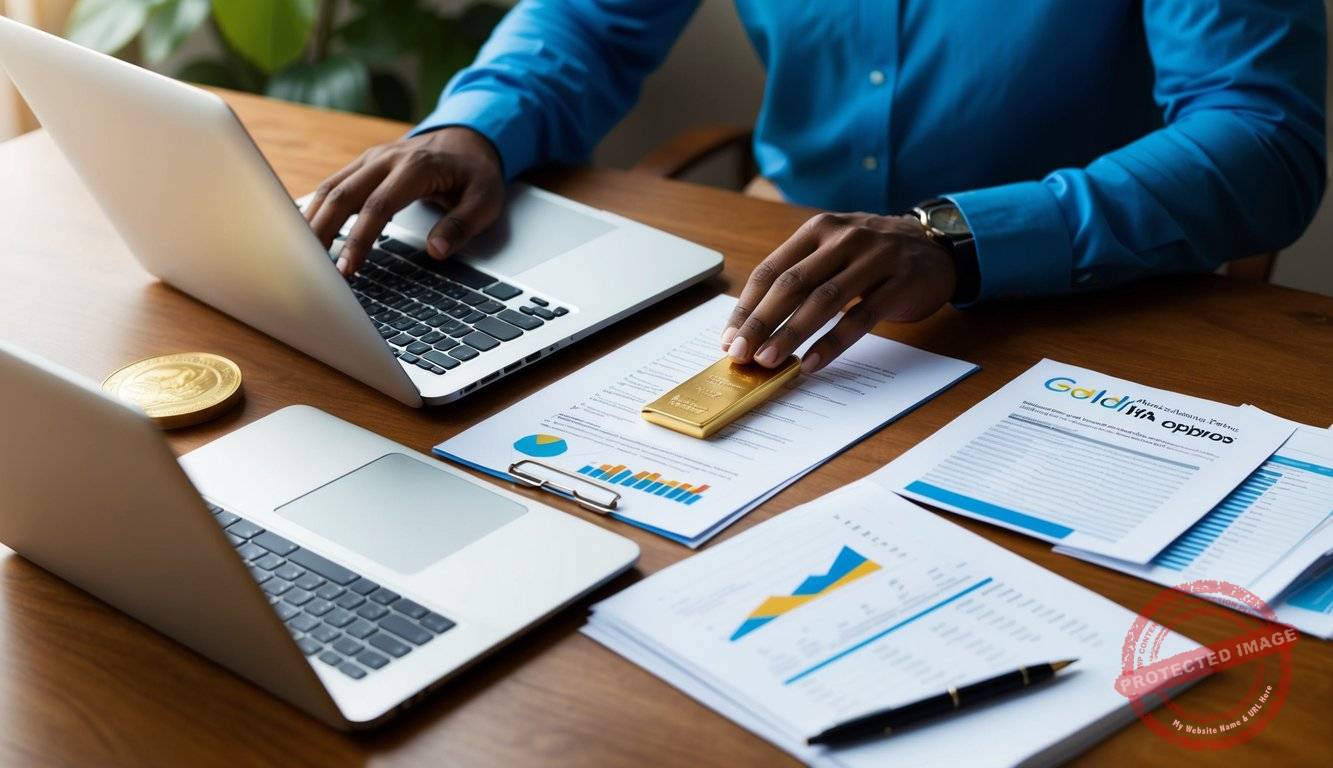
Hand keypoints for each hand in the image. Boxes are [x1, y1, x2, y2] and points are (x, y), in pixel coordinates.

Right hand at [303, 127, 504, 275]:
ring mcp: (370, 159)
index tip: (347, 269)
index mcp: (415, 167)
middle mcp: (386, 158)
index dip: (359, 239)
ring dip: (312, 221)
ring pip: (329, 188)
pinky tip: (308, 233)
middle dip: (322, 233)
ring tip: (303, 257)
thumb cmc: (476, 173)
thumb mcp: (486, 200)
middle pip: (341, 195)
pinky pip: (332, 186)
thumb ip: (462, 225)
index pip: (378, 206)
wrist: (467, 140)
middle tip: (313, 269)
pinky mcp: (363, 166)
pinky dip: (317, 209)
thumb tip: (436, 251)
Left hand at [721, 212, 955, 372]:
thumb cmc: (874, 256)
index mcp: (819, 229)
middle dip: (761, 322)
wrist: (939, 246)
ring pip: (823, 300)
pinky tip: (813, 363)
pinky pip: (860, 317)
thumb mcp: (836, 249)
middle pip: (792, 284)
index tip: (729, 337)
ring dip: (792, 334)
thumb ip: (802, 276)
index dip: (747, 306)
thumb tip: (755, 325)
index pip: (772, 269)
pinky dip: (833, 343)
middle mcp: (844, 238)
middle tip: (741, 354)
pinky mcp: (900, 283)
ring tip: (769, 361)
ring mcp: (875, 259)